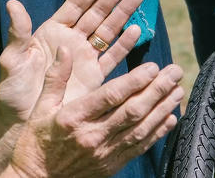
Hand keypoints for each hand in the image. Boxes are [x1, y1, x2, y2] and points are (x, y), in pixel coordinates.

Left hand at [0, 0, 143, 124]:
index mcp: (52, 32)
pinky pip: (111, 56)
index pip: (75, 5)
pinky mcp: (93, 76)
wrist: (23, 124)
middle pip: (96, 13)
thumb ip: (18, 33)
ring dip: (122, 13)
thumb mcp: (12, 60)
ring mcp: (84, 58)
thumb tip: (13, 3)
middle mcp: (71, 41)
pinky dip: (124, 44)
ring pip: (107, 30)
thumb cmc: (13, 92)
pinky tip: (136, 30)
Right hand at [8, 52, 182, 177]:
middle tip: (175, 72)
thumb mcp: (40, 106)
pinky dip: (157, 133)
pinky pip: (139, 148)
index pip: (111, 97)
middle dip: (157, 90)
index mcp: (74, 117)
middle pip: (132, 111)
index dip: (135, 81)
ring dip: (162, 109)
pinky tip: (170, 118)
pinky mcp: (111, 165)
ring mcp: (104, 153)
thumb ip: (56, 78)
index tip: (153, 67)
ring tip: (178, 91)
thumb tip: (66, 49)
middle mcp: (92, 136)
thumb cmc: (36, 140)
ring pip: (140, 129)